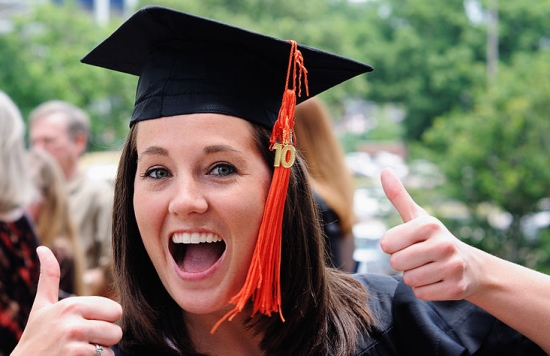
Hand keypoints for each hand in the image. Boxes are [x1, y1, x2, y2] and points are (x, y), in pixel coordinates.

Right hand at [11, 246, 122, 354]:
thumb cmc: (36, 337)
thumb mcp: (41, 307)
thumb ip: (49, 278)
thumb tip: (43, 248)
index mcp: (71, 306)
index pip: (116, 310)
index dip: (105, 320)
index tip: (85, 325)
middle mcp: (73, 323)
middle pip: (116, 331)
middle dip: (104, 338)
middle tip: (82, 341)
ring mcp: (74, 345)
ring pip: (111, 348)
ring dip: (99, 353)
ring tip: (77, 352)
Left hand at [379, 168, 481, 300]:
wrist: (471, 266)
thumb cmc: (434, 238)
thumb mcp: (417, 216)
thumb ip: (398, 196)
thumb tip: (384, 170)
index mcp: (429, 225)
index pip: (387, 244)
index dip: (393, 246)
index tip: (408, 242)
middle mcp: (443, 244)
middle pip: (397, 263)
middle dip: (403, 263)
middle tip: (420, 257)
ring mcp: (452, 267)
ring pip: (409, 280)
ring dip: (414, 277)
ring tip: (430, 268)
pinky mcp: (456, 289)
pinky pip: (421, 294)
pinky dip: (425, 290)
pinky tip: (438, 280)